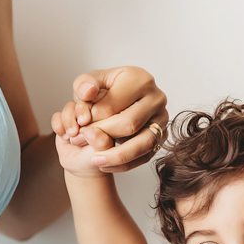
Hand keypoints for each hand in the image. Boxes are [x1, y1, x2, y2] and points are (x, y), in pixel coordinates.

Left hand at [51, 66, 167, 172]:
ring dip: (116, 156)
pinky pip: (146, 156)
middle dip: (103, 136)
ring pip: (143, 144)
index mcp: (139, 79)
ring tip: (95, 160)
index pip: (113, 105)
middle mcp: (156, 98)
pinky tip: (106, 165)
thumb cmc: (105, 91)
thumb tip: (87, 93)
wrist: (120, 102)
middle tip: (83, 141)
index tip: (80, 124)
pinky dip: (124, 164)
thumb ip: (84, 84)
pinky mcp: (163, 137)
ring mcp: (162, 119)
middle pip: (129, 124)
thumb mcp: (90, 82)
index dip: (92, 119)